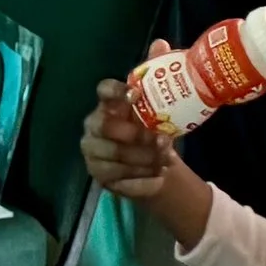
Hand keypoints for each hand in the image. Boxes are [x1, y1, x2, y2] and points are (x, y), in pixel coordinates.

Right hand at [80, 86, 179, 200]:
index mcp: (109, 104)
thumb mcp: (156, 123)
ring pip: (115, 153)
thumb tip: (172, 114)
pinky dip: (142, 175)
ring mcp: (92, 149)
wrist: (147, 167)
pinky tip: (157, 175)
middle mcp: (94, 124)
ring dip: (145, 158)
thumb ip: (158, 116)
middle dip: (136, 134)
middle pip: (106, 125)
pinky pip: (119, 174)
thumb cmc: (149, 136)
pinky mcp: (97, 172)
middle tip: (161, 141)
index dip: (116, 91)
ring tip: (167, 161)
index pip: (104, 90)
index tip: (135, 95)